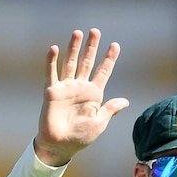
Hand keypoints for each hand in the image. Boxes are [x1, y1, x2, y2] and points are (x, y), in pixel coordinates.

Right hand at [34, 28, 129, 165]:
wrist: (60, 146)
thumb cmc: (81, 137)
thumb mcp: (99, 123)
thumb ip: (110, 109)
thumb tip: (125, 101)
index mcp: (94, 95)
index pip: (103, 72)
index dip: (109, 59)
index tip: (115, 45)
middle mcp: (80, 87)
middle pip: (87, 62)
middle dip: (92, 47)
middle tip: (96, 31)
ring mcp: (66, 88)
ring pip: (70, 63)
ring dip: (74, 48)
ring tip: (78, 33)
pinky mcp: (51, 91)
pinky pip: (51, 73)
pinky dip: (52, 61)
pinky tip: (55, 48)